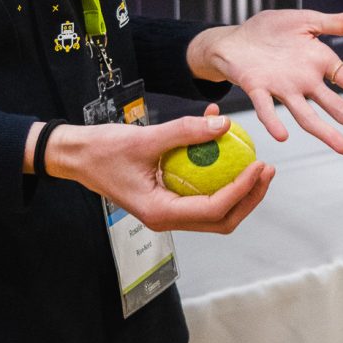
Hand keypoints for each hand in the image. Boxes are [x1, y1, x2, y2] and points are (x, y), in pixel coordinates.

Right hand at [44, 105, 274, 232]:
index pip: (214, 209)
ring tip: (258, 163)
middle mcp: (167, 218)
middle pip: (222, 218)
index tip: (260, 165)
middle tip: (267, 168)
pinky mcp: (168, 197)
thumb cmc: (103, 150)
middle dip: (250, 197)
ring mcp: (168, 210)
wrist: (76, 156)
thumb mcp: (145, 137)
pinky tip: (224, 140)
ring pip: (216, 209)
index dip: (242, 190)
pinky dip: (217, 172)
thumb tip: (224, 124)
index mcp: (160, 213)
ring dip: (240, 188)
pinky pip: (201, 189)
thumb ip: (185, 131)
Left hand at [187, 9, 342, 153]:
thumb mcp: (309, 20)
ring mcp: (283, 88)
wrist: (232, 39)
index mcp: (320, 63)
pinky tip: (284, 134)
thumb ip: (340, 23)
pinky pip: (266, 107)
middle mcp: (306, 81)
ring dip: (325, 132)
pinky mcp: (257, 88)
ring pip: (307, 114)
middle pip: (337, 105)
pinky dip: (274, 120)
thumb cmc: (270, 30)